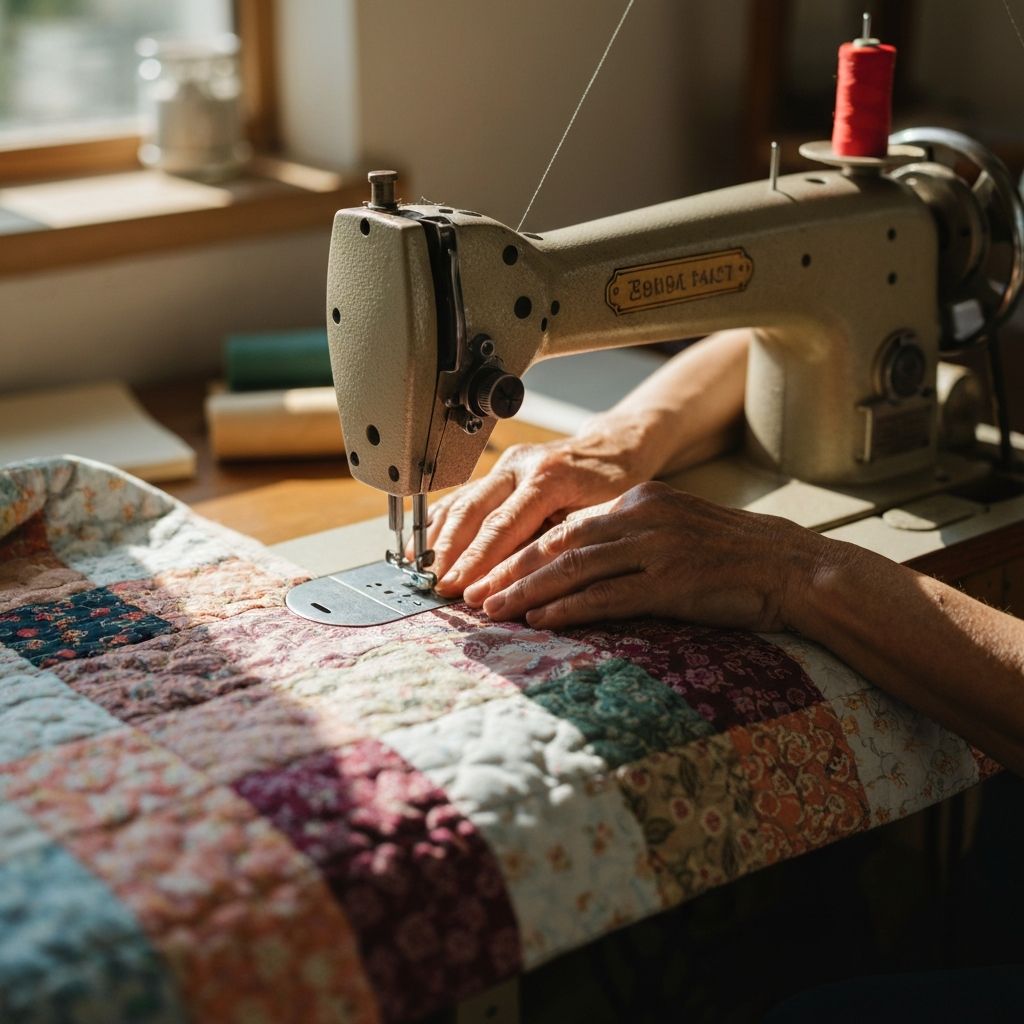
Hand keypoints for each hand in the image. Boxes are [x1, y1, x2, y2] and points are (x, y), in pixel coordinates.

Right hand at [415, 419, 657, 595]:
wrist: (612, 448)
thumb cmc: (613, 484)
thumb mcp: (598, 514)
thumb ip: (559, 540)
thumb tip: (524, 577)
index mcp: (547, 477)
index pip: (503, 524)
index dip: (477, 559)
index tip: (459, 586)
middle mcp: (520, 466)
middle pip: (473, 511)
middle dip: (450, 552)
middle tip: (435, 583)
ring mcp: (505, 466)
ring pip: (461, 501)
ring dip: (438, 537)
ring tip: (421, 568)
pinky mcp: (496, 471)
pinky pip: (461, 495)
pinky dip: (440, 520)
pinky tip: (425, 541)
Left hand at [462, 481, 831, 631]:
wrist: (791, 566)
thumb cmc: (732, 555)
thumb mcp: (675, 529)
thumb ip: (629, 538)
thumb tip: (580, 563)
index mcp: (640, 500)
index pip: (567, 526)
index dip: (522, 550)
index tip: (490, 569)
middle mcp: (642, 517)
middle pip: (560, 544)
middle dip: (511, 569)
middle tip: (473, 592)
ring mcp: (657, 548)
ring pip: (575, 568)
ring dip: (528, 590)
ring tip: (493, 608)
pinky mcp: (671, 582)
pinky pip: (608, 596)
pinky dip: (569, 608)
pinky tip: (540, 619)